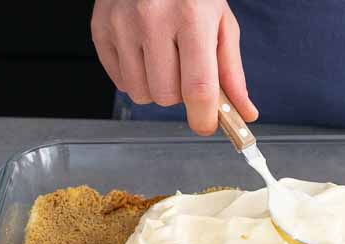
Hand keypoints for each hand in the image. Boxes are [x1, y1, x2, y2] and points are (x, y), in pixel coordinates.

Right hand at [91, 0, 257, 134]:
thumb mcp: (221, 23)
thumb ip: (231, 72)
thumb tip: (243, 112)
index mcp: (191, 17)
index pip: (198, 87)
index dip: (203, 117)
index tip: (206, 125)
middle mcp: (152, 18)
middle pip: (166, 96)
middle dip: (180, 96)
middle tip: (185, 71)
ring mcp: (122, 24)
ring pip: (140, 94)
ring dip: (156, 89)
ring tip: (163, 60)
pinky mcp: (101, 29)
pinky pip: (120, 82)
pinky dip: (135, 78)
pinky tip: (144, 54)